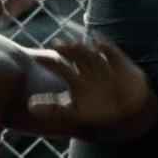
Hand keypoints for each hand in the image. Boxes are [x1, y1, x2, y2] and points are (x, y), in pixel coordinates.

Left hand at [28, 34, 154, 139]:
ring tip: (74, 44)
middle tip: (56, 45)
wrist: (127, 114)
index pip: (59, 66)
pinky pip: (112, 53)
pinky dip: (106, 47)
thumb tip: (29, 106)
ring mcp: (102, 64)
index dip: (49, 62)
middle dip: (66, 50)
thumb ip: (53, 109)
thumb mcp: (74, 113)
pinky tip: (99, 42)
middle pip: (73, 56)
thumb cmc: (99, 112)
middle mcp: (87, 68)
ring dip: (83, 48)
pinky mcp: (118, 63)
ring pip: (90, 53)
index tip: (37, 58)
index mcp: (75, 78)